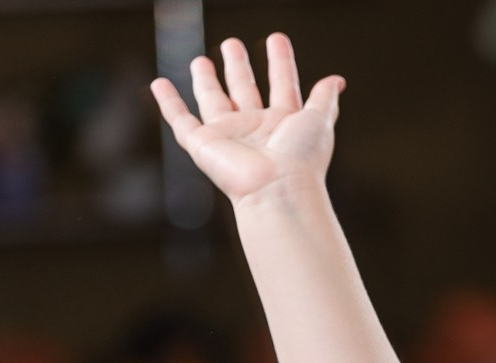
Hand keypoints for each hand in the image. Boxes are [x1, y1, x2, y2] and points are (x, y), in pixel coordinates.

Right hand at [150, 33, 342, 203]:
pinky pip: (180, 120)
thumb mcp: (319, 121)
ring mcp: (228, 136)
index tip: (277, 38)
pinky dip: (168, 103)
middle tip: (231, 43)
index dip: (280, 62)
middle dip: (238, 66)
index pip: (282, 84)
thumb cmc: (301, 160)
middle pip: (244, 90)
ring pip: (213, 101)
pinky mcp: (202, 145)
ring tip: (201, 61)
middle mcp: (255, 128)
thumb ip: (324, 99)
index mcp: (283, 123)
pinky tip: (159, 84)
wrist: (278, 189)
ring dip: (206, 80)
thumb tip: (336, 80)